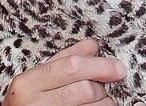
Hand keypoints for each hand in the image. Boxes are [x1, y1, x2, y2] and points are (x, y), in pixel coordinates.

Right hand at [3, 38, 125, 105]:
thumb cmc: (28, 102)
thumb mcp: (39, 78)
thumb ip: (65, 59)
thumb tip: (93, 45)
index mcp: (27, 83)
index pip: (71, 67)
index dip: (99, 66)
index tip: (118, 68)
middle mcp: (34, 104)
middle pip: (84, 90)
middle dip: (101, 87)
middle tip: (104, 87)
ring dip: (104, 103)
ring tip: (101, 100)